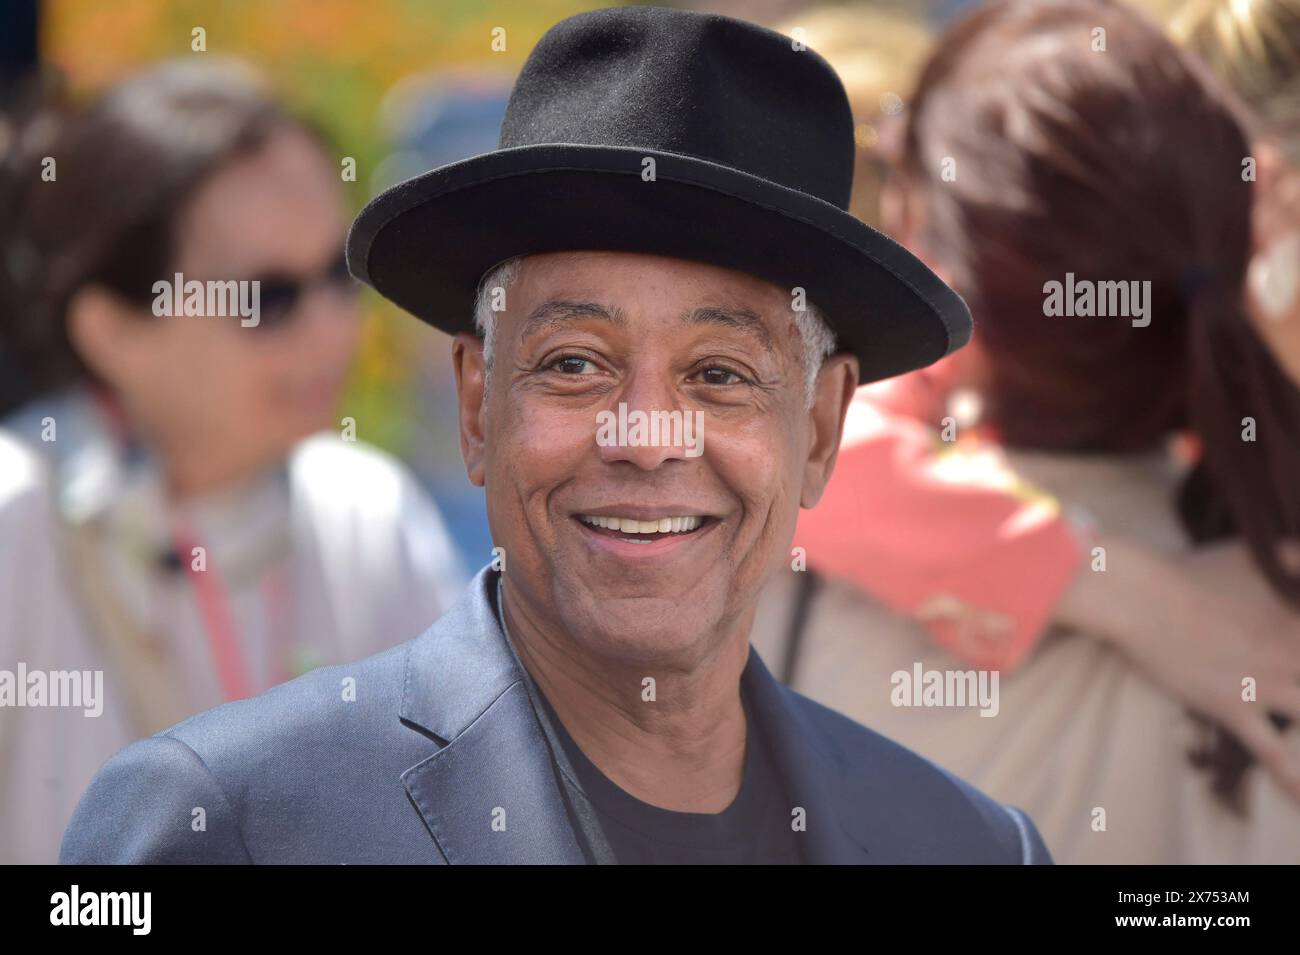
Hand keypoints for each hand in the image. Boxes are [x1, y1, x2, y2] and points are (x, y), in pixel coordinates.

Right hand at [1059, 538, 1299, 800]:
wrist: (1140, 596)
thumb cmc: (1191, 570)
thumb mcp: (1253, 552)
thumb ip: (1293, 557)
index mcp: (1295, 615)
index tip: (1299, 650)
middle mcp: (1290, 651)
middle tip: (1295, 683)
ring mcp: (1265, 682)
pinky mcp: (1234, 705)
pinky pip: (1271, 750)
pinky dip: (1289, 776)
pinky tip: (1299, 795)